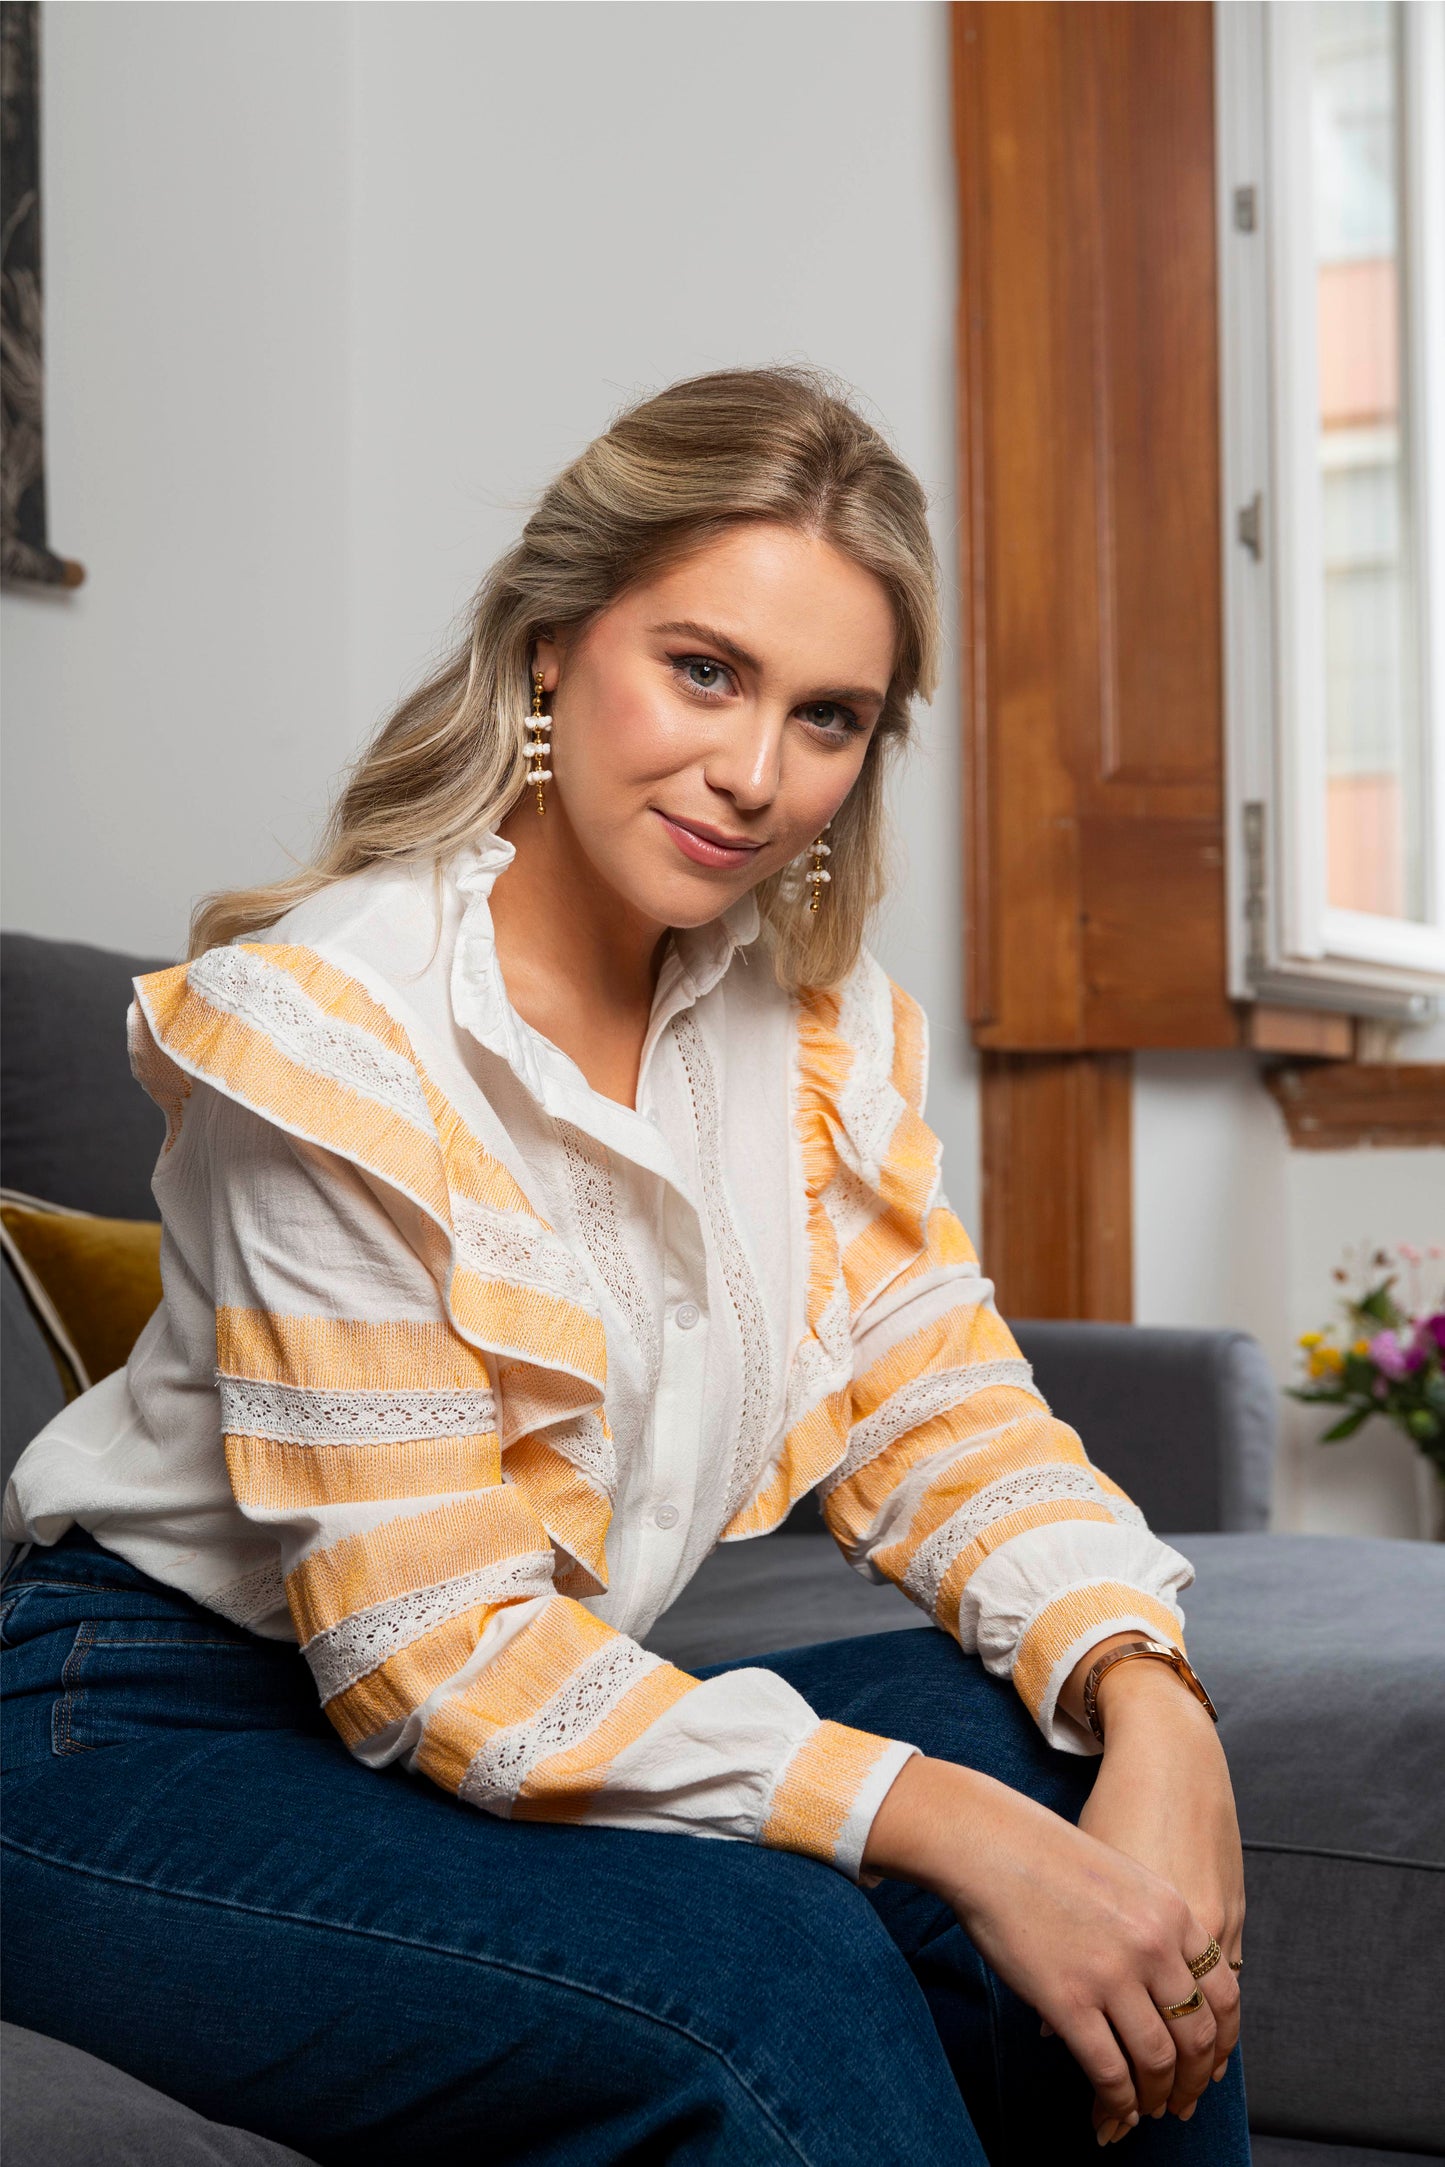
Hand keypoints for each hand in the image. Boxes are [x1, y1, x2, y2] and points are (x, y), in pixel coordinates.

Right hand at [1076, 1656, 1244, 2128]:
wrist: (990, 1844)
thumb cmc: (1045, 1854)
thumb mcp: (1123, 1877)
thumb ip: (1153, 1926)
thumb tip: (1161, 1984)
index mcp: (1172, 1913)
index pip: (1223, 1995)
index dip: (1222, 2040)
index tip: (1208, 2063)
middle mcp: (1153, 1946)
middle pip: (1197, 2035)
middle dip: (1193, 2080)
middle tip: (1182, 2101)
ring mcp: (1112, 1975)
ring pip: (1156, 2060)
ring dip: (1156, 2096)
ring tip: (1146, 2109)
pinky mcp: (1068, 2001)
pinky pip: (1109, 2070)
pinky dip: (1117, 2101)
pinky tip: (1112, 2109)